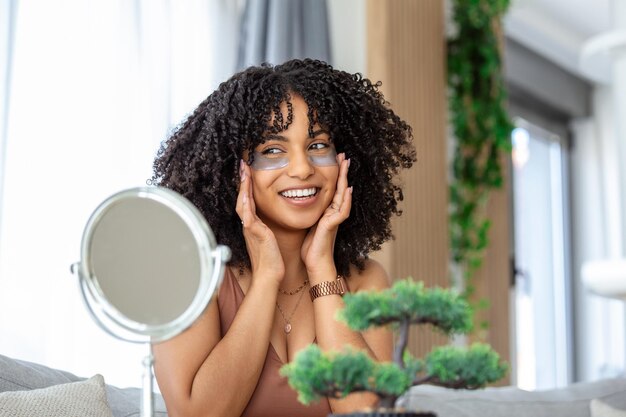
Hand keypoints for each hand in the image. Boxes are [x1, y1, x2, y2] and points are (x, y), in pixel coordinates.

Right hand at [236, 160, 284, 286]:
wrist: (270, 275)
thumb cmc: (272, 259)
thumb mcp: (269, 239)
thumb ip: (266, 229)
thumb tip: (268, 222)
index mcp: (253, 225)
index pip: (248, 201)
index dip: (246, 186)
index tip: (247, 171)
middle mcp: (249, 225)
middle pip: (242, 198)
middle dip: (242, 181)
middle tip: (243, 165)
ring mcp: (250, 229)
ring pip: (243, 203)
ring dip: (243, 187)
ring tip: (243, 172)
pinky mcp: (255, 234)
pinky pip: (248, 215)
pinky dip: (246, 203)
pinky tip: (246, 193)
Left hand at [301, 153, 351, 277]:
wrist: (316, 264)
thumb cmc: (311, 248)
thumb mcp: (309, 225)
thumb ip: (310, 214)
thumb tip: (300, 202)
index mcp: (327, 212)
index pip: (332, 189)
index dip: (334, 175)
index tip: (334, 160)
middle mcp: (333, 213)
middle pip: (340, 188)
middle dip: (342, 172)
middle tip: (343, 155)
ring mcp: (334, 219)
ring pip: (343, 195)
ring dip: (345, 180)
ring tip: (346, 165)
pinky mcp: (332, 226)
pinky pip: (342, 211)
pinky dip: (346, 201)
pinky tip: (348, 190)